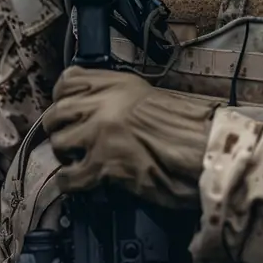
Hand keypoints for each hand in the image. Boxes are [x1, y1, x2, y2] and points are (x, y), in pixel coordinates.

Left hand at [43, 66, 219, 207]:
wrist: (205, 151)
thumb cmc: (188, 127)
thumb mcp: (150, 98)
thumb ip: (119, 98)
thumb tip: (93, 108)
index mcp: (119, 84)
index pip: (69, 80)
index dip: (63, 96)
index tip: (69, 108)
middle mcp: (105, 103)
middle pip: (57, 112)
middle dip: (60, 129)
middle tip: (72, 140)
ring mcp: (101, 133)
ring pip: (59, 143)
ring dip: (66, 155)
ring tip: (80, 160)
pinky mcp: (103, 164)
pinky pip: (69, 176)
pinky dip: (71, 182)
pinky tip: (83, 182)